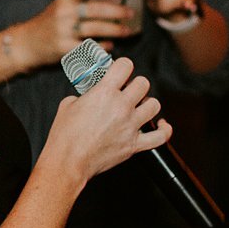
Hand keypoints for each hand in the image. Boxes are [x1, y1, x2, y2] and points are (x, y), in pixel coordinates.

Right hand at [27, 0, 138, 61]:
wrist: (27, 43)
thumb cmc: (50, 22)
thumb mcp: (62, 5)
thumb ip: (82, 0)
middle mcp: (63, 13)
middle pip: (94, 9)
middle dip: (116, 11)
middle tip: (130, 13)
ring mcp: (63, 31)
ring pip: (94, 29)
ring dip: (114, 30)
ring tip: (126, 31)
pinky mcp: (64, 49)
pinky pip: (89, 47)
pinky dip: (102, 47)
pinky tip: (110, 46)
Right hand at [46, 56, 170, 181]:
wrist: (68, 162)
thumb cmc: (65, 136)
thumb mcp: (68, 105)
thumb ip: (84, 96)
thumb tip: (88, 96)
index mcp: (104, 93)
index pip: (125, 66)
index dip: (123, 65)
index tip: (121, 70)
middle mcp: (121, 107)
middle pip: (143, 83)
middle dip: (135, 84)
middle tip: (127, 90)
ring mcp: (130, 126)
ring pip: (154, 105)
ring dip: (147, 103)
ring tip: (139, 106)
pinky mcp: (134, 145)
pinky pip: (160, 136)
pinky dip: (164, 130)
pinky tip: (161, 125)